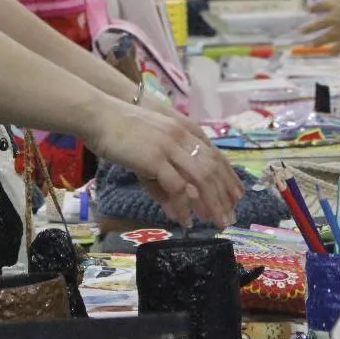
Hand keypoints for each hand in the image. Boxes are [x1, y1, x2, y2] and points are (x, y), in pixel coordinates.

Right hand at [87, 100, 242, 228]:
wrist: (101, 116)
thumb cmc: (123, 130)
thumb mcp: (152, 148)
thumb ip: (164, 177)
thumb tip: (177, 208)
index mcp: (185, 130)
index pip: (216, 156)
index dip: (229, 177)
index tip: (239, 195)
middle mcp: (183, 137)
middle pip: (213, 169)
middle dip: (225, 196)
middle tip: (231, 217)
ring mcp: (170, 147)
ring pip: (201, 178)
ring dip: (211, 203)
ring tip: (217, 222)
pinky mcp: (155, 158)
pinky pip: (176, 186)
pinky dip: (184, 205)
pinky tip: (187, 219)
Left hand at [300, 0, 339, 50]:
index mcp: (335, 2)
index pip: (319, 5)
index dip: (313, 7)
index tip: (309, 9)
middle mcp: (335, 17)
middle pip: (318, 23)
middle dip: (308, 27)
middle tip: (300, 31)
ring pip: (325, 37)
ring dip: (317, 41)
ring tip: (310, 45)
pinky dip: (334, 50)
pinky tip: (330, 53)